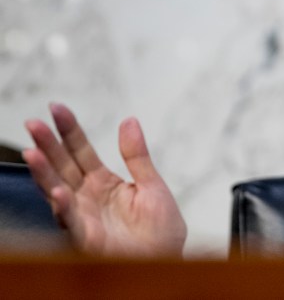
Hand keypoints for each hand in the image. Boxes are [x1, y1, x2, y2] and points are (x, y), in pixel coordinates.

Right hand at [24, 103, 186, 257]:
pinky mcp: (87, 238)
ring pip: (57, 190)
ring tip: (32, 152)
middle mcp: (88, 197)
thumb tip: (129, 120)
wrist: (168, 259)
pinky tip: (58, 191)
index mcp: (104, 182)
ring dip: (44, 172)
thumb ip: (137, 155)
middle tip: (33, 123)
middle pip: (63, 166)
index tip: (56, 107)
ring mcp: (84, 216)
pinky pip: (71, 221)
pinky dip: (63, 207)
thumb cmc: (161, 229)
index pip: (81, 151)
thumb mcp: (152, 185)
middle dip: (48, 145)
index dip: (69, 130)